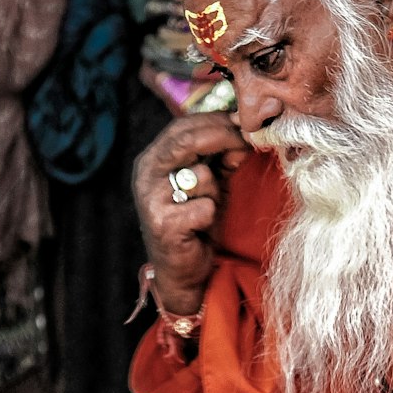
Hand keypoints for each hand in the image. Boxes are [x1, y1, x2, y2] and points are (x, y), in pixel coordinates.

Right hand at [132, 113, 249, 313]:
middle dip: (222, 138)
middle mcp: (145, 175)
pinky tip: (199, 228)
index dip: (216, 121)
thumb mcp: (212, 184)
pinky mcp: (164, 225)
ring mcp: (152, 200)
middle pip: (185, 141)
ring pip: (201, 176)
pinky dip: (211, 217)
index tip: (244, 123)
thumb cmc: (195, 223)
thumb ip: (223, 158)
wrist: (182, 271)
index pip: (182, 126)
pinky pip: (204, 208)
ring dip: (215, 192)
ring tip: (207, 208)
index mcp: (152, 160)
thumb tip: (244, 132)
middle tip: (247, 142)